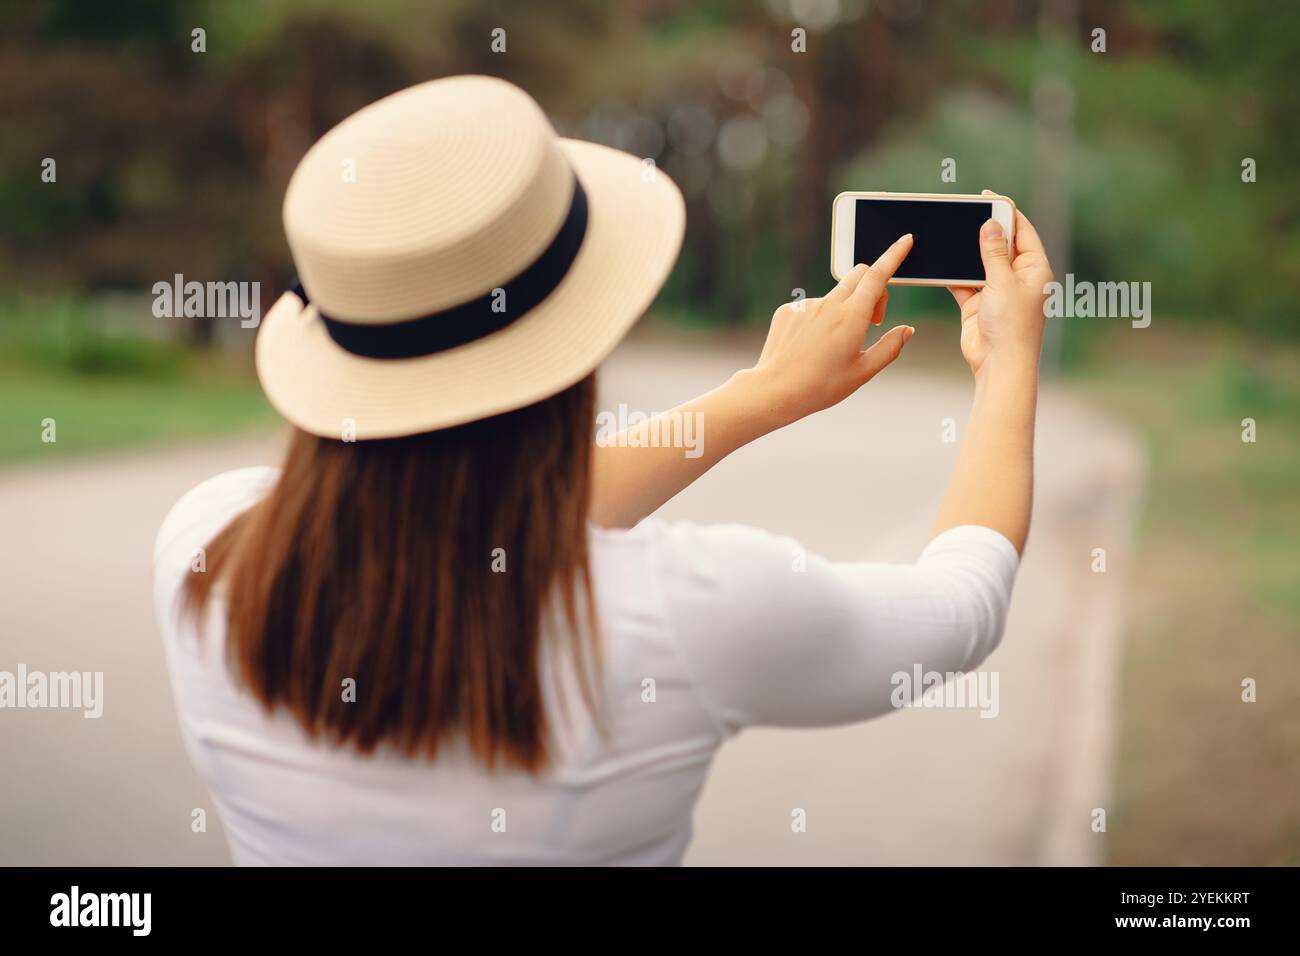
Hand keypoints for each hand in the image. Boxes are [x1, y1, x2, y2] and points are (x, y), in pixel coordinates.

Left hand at [744, 234, 915, 426]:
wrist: (775, 391)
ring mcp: (805, 305)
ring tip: (833, 344)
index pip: (878, 276)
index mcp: (852, 317)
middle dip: (873, 288)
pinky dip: (818, 318)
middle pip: (859, 276)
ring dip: (844, 308)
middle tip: (872, 320)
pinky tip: (810, 345)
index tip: (905, 240)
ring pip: (834, 295)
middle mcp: (828, 304)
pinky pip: (811, 306)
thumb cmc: (821, 386)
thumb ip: (890, 348)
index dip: (894, 255)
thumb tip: (907, 330)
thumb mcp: (863, 372)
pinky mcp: (787, 311)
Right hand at [948, 192, 1053, 377]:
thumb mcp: (1003, 282)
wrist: (998, 365)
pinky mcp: (977, 304)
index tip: (986, 197)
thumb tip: (991, 224)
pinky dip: (953, 274)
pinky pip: (963, 282)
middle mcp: (1018, 278)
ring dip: (966, 252)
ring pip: (980, 263)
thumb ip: (994, 252)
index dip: (1006, 212)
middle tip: (964, 212)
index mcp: (1035, 269)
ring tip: (950, 233)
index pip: (1022, 231)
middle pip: (1000, 245)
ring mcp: (997, 291)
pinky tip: (941, 262)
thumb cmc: (1011, 326)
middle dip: (984, 230)